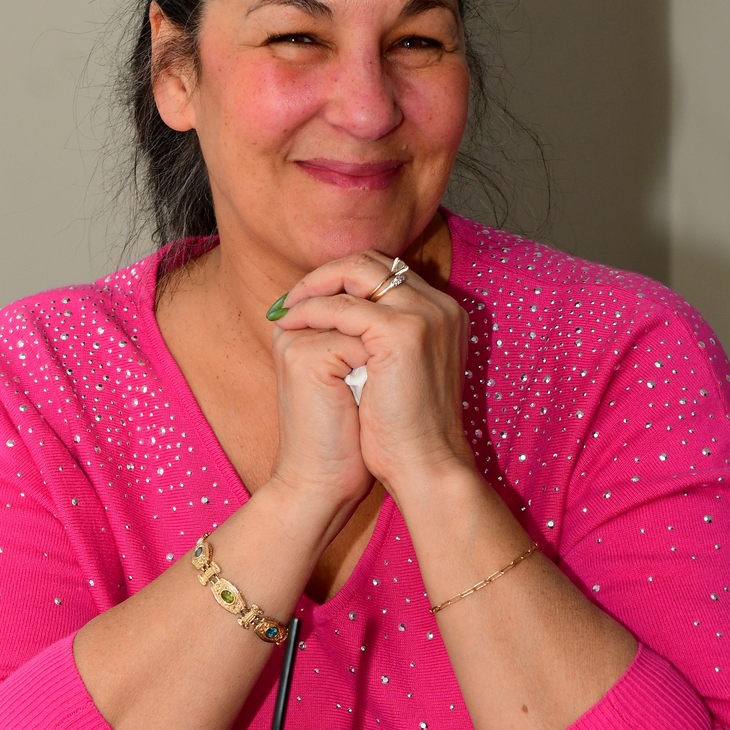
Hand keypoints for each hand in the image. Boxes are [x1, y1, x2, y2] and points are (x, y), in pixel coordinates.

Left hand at [274, 250, 474, 502]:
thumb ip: (380, 337)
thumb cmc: (405, 430)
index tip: (307, 297)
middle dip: (326, 274)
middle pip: (373, 261)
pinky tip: (290, 324)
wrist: (424, 468)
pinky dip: (311, 310)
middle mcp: (441, 306)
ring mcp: (425, 315)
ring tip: (287, 308)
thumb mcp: (396, 371)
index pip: (386, 272)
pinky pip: (343, 305)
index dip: (343, 278)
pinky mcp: (404, 332)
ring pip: (356, 273)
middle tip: (292, 296)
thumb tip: (337, 312)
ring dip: (314, 286)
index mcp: (442, 314)